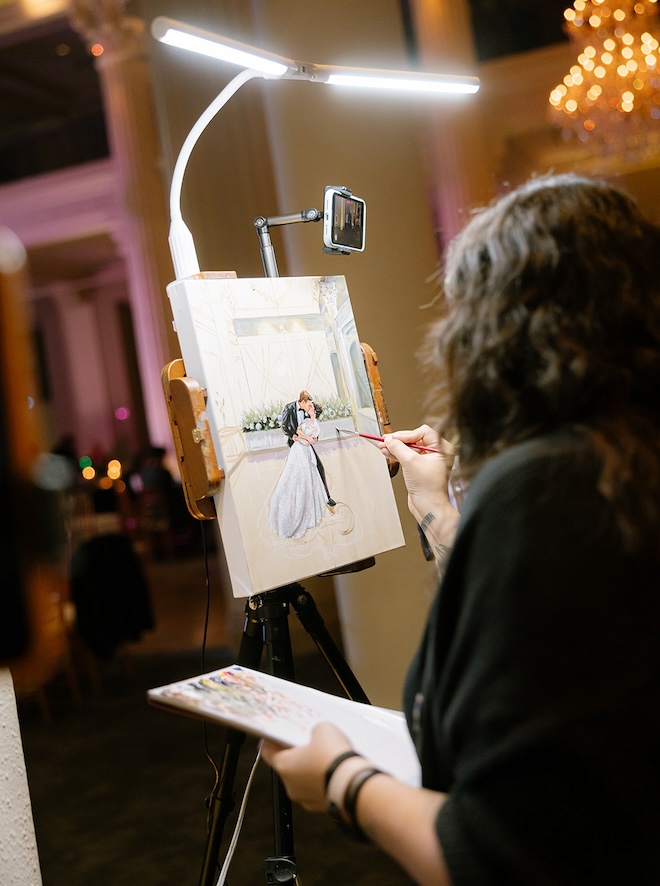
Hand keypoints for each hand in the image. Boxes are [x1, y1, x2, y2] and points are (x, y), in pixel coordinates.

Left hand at [260, 722, 352, 811]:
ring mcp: (306, 799)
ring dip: (312, 769)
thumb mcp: (323, 729)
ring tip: (328, 756)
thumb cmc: (334, 757)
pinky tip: (336, 771)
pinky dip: (324, 781)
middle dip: (298, 754)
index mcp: (284, 766)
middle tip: (309, 742)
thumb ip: (314, 731)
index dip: (271, 741)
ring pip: (304, 780)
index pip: (268, 752)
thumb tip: (318, 735)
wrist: (354, 784)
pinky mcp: (322, 806)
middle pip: (288, 766)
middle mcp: (291, 786)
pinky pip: (319, 790)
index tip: (273, 735)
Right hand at [379, 426, 458, 550]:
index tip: (394, 438)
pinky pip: (408, 457)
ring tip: (383, 446)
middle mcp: (437, 453)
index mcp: (442, 448)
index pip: (423, 432)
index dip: (407, 434)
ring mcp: (428, 461)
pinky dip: (398, 454)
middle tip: (386, 440)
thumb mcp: (411, 462)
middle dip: (399, 440)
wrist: (428, 507)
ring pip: (410, 448)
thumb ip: (398, 447)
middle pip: (415, 439)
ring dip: (396, 447)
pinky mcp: (420, 468)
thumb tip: (389, 439)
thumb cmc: (429, 488)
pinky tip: (387, 453)